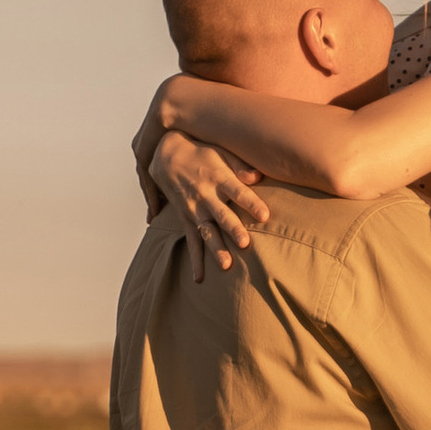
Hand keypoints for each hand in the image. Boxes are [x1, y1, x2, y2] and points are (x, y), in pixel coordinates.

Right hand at [155, 131, 271, 278]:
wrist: (166, 155)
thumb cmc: (202, 153)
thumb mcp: (221, 151)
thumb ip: (240, 164)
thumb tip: (258, 176)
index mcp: (218, 177)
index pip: (238, 191)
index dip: (251, 203)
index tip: (265, 215)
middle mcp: (206, 195)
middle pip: (222, 215)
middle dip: (233, 229)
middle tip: (245, 243)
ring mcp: (194, 210)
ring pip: (207, 232)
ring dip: (216, 249)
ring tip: (226, 265)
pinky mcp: (186, 219)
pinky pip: (191, 242)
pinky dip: (195, 260)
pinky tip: (199, 278)